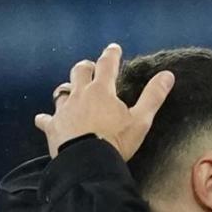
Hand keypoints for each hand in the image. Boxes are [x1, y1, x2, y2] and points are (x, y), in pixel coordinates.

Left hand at [33, 43, 173, 159]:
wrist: (87, 162)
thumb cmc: (116, 141)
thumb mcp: (140, 120)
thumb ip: (153, 97)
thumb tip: (168, 74)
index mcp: (102, 90)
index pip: (107, 65)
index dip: (111, 54)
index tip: (114, 48)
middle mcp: (80, 94)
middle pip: (80, 72)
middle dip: (86, 67)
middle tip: (90, 67)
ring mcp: (64, 110)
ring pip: (62, 92)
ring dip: (67, 89)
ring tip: (71, 91)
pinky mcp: (52, 127)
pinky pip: (45, 119)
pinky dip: (46, 118)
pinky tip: (43, 120)